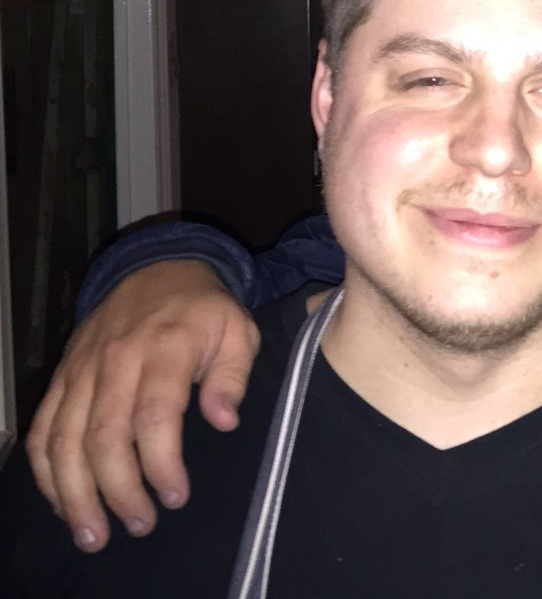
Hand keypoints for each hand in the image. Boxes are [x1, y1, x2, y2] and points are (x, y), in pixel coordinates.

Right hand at [25, 260, 260, 551]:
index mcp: (165, 348)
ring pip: (63, 439)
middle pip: (103, 436)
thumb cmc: (205, 309)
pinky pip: (42, 429)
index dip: (161, 463)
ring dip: (74, 493)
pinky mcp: (62, 378)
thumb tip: (225, 422)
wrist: (158, 268)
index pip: (154, 414)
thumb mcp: (238, 330)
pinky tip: (63, 502)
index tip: (175, 497)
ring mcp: (82, 370)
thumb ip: (234, 376)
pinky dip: (46, 471)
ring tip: (92, 534)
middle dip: (118, 490)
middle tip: (139, 525)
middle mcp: (116, 361)